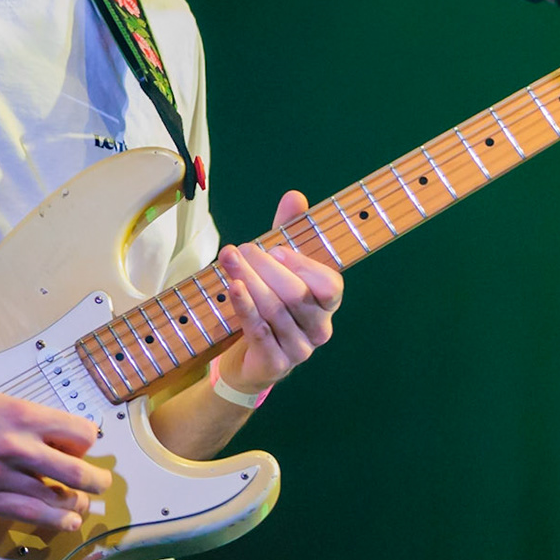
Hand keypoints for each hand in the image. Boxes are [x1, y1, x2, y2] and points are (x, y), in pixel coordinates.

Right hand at [0, 383, 111, 530]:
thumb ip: (26, 420)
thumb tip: (54, 439)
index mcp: (22, 414)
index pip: (80, 433)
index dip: (87, 442)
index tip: (83, 447)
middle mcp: (17, 446)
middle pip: (76, 471)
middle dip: (96, 480)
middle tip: (101, 483)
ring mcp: (1, 476)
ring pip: (57, 499)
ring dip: (77, 505)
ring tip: (84, 507)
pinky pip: (29, 514)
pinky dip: (54, 520)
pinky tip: (66, 522)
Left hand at [217, 189, 344, 395]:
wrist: (252, 357)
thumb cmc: (271, 304)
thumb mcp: (280, 267)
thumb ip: (289, 232)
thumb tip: (295, 196)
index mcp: (328, 305)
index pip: (330, 286)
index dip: (303, 266)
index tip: (276, 249)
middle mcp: (319, 329)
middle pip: (297, 295)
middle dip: (266, 268)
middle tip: (241, 250)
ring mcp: (299, 349)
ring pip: (275, 311)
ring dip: (249, 281)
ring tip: (229, 259)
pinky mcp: (275, 362)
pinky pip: (259, 330)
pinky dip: (244, 305)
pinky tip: (233, 286)